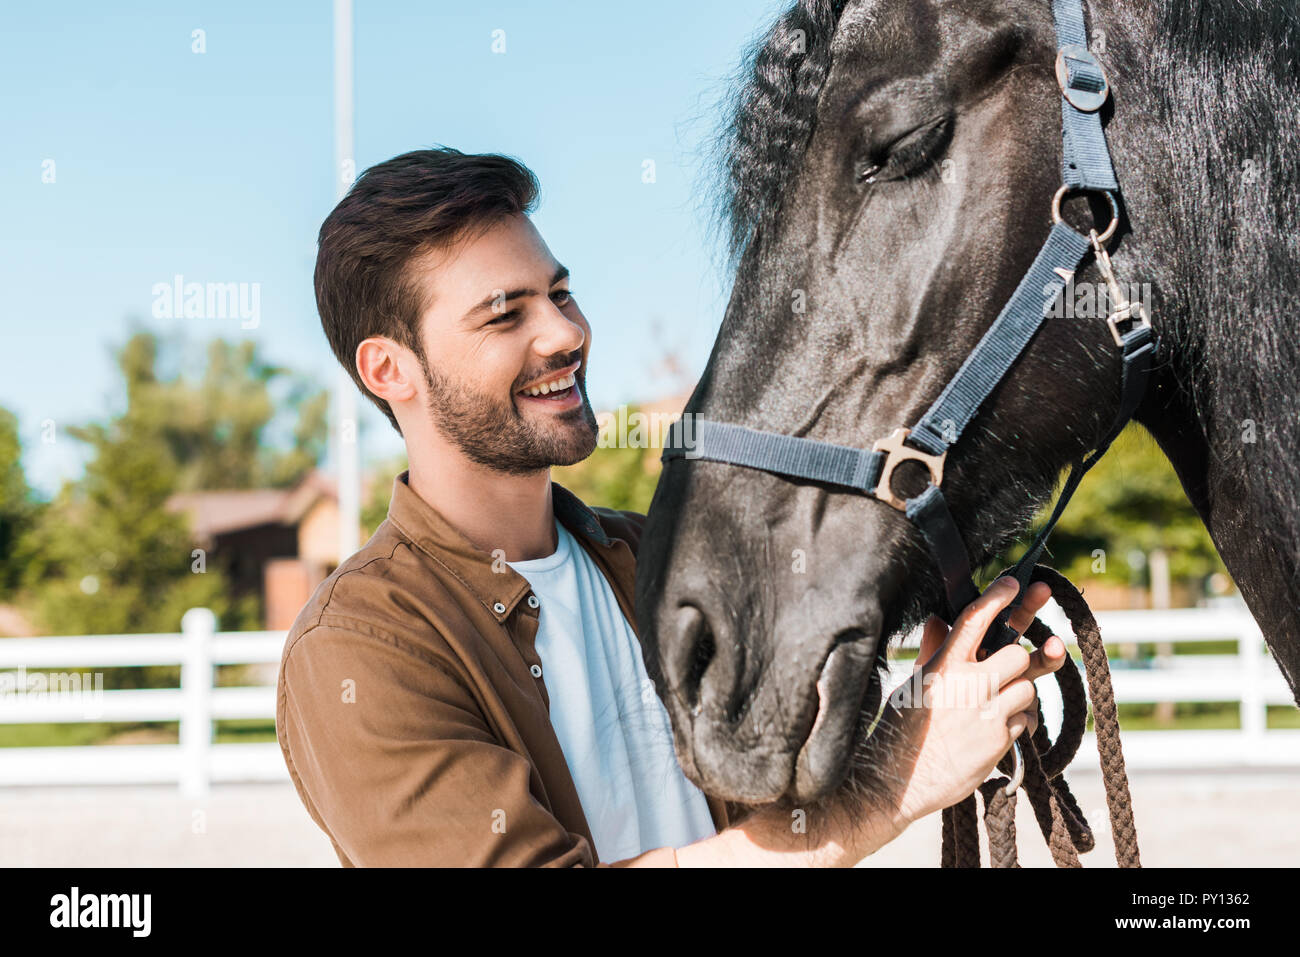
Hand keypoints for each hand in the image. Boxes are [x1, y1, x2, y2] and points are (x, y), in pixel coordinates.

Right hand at [862, 577, 1066, 833]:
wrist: (897, 780)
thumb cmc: (901, 728)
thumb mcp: (914, 683)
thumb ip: (935, 651)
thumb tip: (941, 620)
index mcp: (943, 665)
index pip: (976, 619)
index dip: (999, 596)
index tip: (1018, 582)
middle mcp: (968, 684)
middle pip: (1017, 653)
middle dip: (1021, 658)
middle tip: (1013, 665)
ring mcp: (987, 712)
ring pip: (1029, 687)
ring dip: (1020, 693)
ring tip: (997, 704)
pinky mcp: (1001, 740)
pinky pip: (1027, 719)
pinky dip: (1019, 720)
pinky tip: (998, 727)